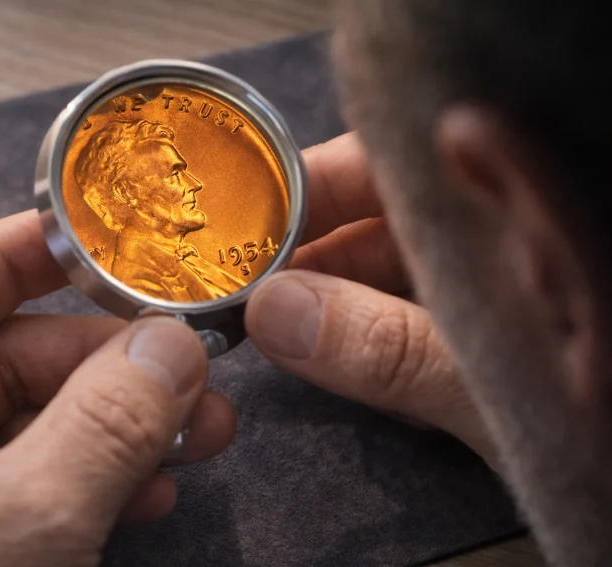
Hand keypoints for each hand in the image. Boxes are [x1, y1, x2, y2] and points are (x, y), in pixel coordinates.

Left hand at [0, 211, 235, 566]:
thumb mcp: (24, 527)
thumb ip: (103, 424)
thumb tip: (176, 342)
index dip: (13, 255)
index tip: (97, 242)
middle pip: (1, 363)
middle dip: (103, 362)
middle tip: (194, 366)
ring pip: (31, 429)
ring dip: (118, 422)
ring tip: (204, 431)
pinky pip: (35, 489)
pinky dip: (97, 479)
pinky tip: (153, 490)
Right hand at [246, 133, 496, 466]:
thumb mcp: (505, 385)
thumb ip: (397, 350)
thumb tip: (278, 314)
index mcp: (511, 213)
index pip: (387, 163)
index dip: (309, 185)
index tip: (245, 220)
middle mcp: (493, 238)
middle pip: (372, 219)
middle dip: (303, 254)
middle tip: (241, 292)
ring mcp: (487, 285)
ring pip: (379, 273)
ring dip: (322, 301)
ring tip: (268, 328)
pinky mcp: (479, 331)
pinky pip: (398, 318)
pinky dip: (357, 336)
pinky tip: (323, 355)